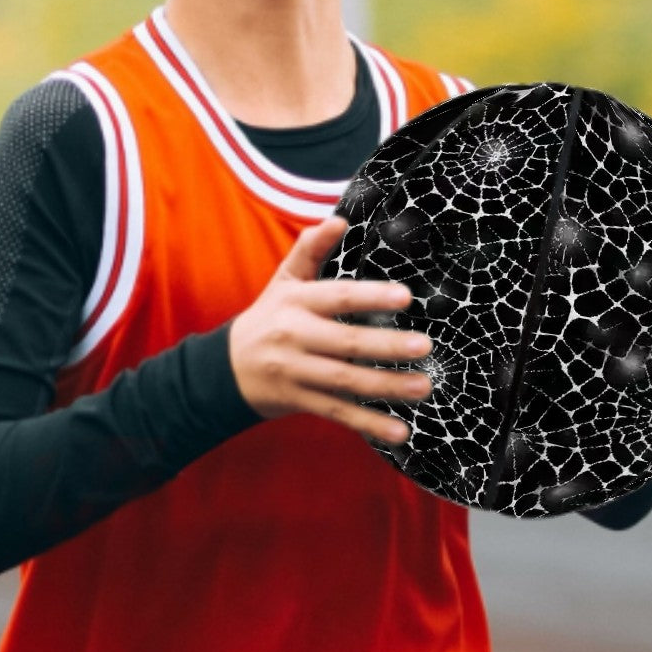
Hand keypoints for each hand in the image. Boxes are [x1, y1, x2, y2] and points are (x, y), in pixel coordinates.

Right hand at [229, 216, 431, 444]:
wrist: (226, 369)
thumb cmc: (269, 317)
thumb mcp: (284, 281)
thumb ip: (311, 249)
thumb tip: (340, 219)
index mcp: (295, 302)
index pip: (336, 297)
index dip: (369, 296)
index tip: (405, 297)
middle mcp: (294, 337)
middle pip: (346, 343)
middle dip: (387, 346)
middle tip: (425, 346)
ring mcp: (296, 373)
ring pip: (346, 381)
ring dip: (387, 386)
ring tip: (424, 387)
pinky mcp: (300, 402)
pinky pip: (338, 413)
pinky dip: (369, 424)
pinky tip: (399, 431)